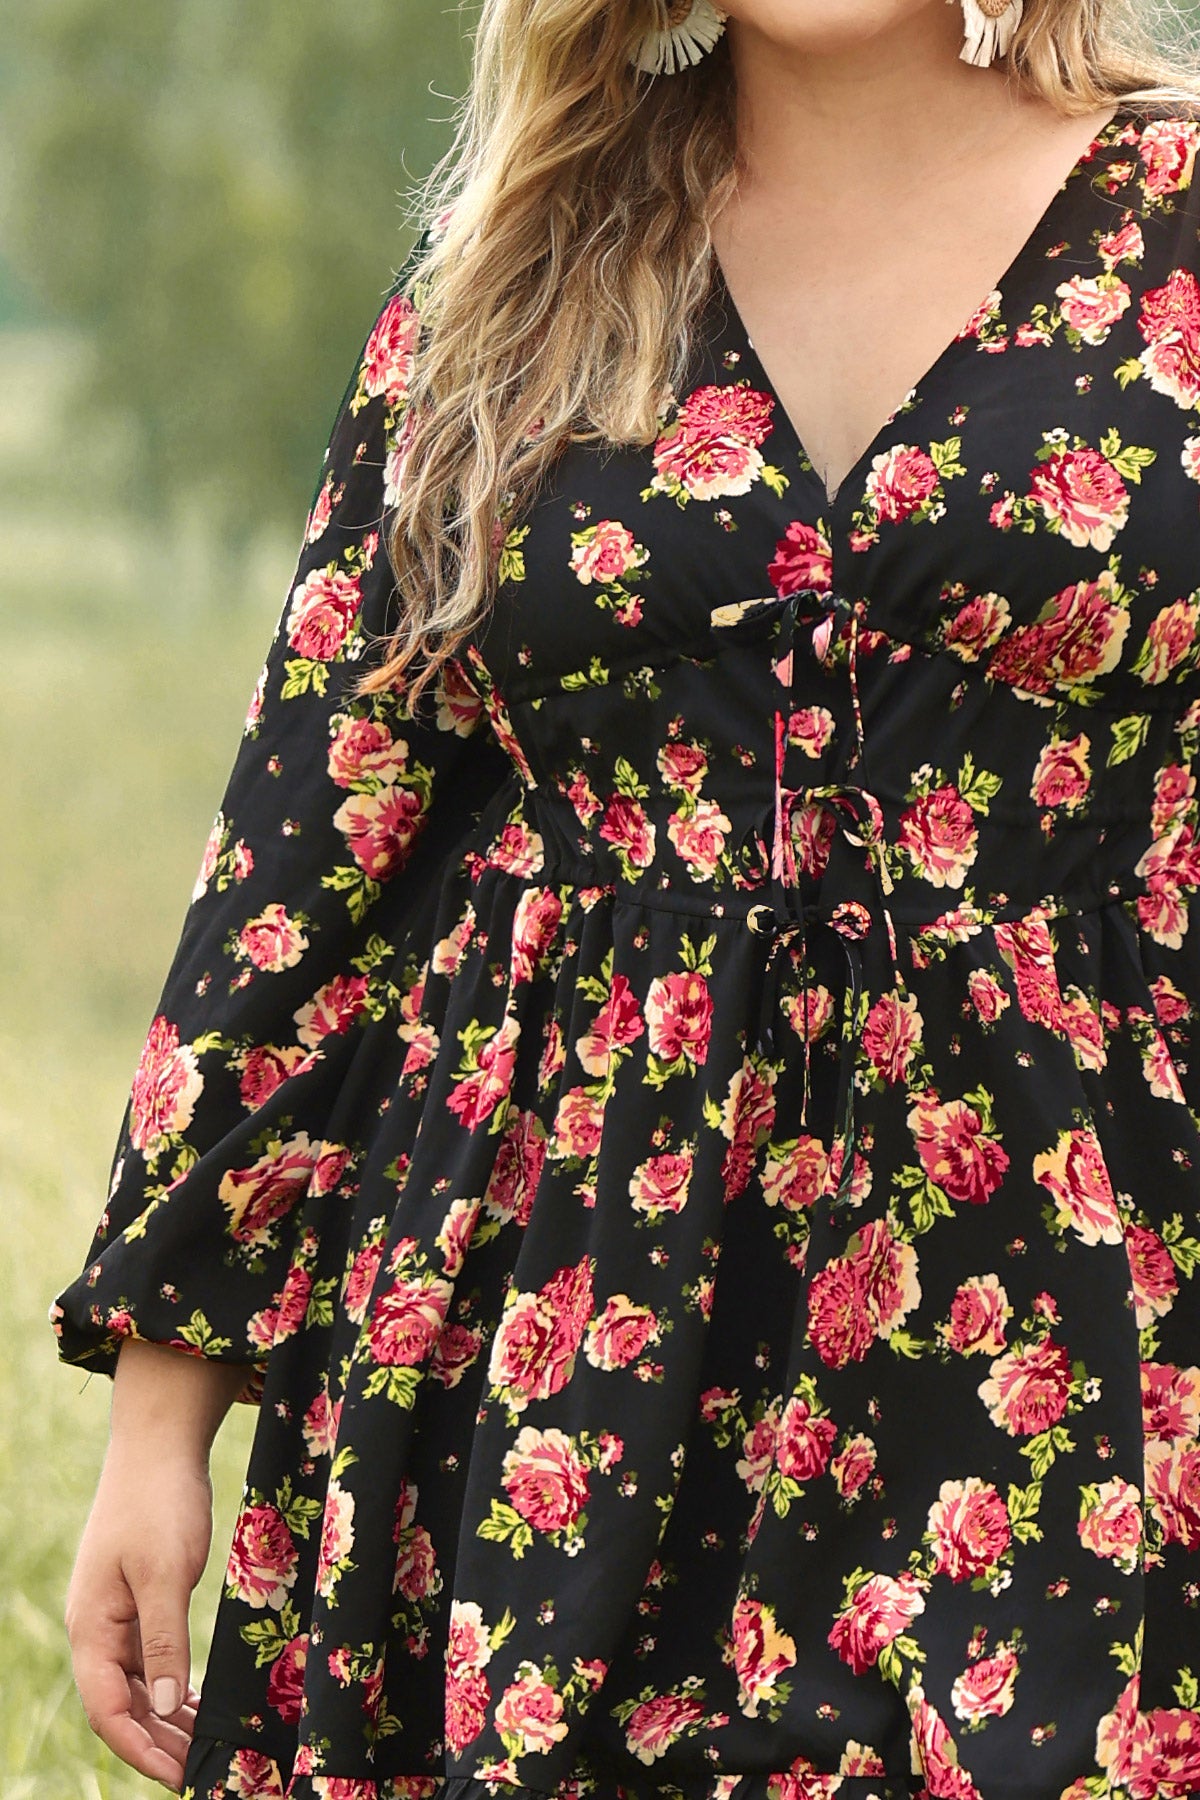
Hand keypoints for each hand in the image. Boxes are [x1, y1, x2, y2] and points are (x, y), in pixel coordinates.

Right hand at [64, 1448, 215, 1791]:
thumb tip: (166, 1707)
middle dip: (158, 1743)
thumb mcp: (165, 1574)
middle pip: (123, 1705)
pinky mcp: (142, 1599)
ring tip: (206, 1747)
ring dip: (168, 1719)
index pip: (107, 1710)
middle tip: (202, 1771)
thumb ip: (164, 1641)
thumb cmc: (158, 1503)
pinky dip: (174, 1685)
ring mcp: (119, 1614)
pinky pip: (152, 1659)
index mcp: (92, 1628)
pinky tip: (198, 1704)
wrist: (160, 1446)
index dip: (140, 1749)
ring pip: (140, 1685)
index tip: (178, 1776)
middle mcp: (99, 1629)